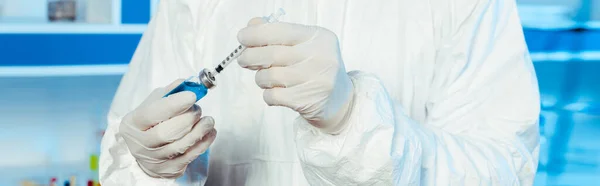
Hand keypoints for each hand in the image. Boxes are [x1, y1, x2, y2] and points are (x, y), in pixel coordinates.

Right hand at [118, 80, 216, 177]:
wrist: (146, 151)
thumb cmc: (151, 123)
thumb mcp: (154, 103)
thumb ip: (170, 92)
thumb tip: (189, 83)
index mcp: (132, 123)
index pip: (151, 114)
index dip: (174, 104)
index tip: (192, 96)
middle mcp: (139, 144)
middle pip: (166, 133)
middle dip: (188, 119)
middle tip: (198, 109)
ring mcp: (153, 160)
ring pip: (180, 146)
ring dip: (200, 131)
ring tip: (208, 120)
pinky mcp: (168, 170)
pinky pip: (190, 156)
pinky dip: (204, 143)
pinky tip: (210, 132)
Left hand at [237, 18, 353, 132]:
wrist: (339, 100)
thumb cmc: (315, 68)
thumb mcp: (304, 45)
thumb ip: (278, 34)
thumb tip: (252, 26)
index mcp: (318, 37)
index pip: (280, 31)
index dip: (256, 34)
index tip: (242, 37)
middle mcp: (320, 57)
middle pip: (271, 54)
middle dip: (250, 56)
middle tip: (244, 60)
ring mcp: (315, 80)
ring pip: (269, 76)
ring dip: (260, 78)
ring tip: (266, 78)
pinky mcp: (307, 101)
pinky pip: (273, 95)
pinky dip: (268, 94)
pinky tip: (276, 92)